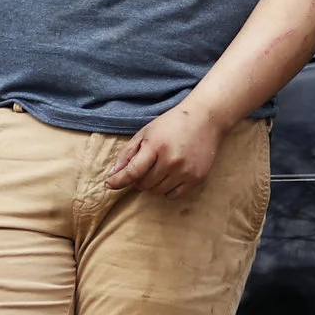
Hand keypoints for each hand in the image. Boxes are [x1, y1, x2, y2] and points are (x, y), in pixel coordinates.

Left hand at [106, 102, 227, 197]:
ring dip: (152, 184)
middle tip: (144, 168)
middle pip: (144, 184)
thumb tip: (112, 175)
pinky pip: (174, 195)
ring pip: (158, 191)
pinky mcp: (197, 178)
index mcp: (156, 146)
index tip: (109, 184)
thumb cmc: (172, 124)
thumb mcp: (146, 133)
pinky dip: (167, 190)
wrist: (205, 119)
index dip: (118, 181)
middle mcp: (171, 161)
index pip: (132, 172)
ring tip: (158, 169)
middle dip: (138, 179)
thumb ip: (127, 154)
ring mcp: (185, 171)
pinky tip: (169, 177)